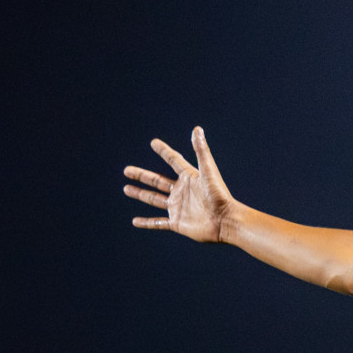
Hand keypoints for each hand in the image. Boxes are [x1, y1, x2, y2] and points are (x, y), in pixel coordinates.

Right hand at [124, 127, 237, 242]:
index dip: (164, 152)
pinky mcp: (178, 223)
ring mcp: (179, 207)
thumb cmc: (219, 196)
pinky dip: (147, 222)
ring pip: (154, 199)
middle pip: (158, 181)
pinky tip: (135, 221)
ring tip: (126, 188)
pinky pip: (158, 223)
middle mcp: (182, 191)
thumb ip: (201, 151)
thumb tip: (197, 129)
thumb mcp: (208, 171)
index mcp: (189, 178)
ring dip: (141, 194)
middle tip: (127, 170)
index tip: (154, 143)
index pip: (174, 161)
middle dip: (142, 175)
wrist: (226, 221)